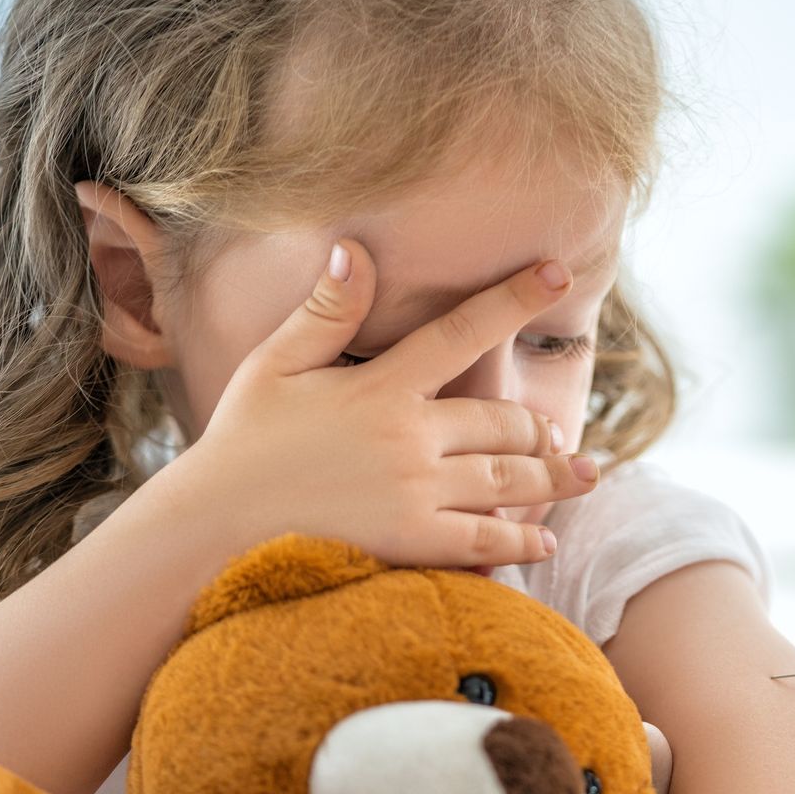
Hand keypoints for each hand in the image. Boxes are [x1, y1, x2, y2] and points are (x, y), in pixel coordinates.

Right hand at [180, 241, 596, 567]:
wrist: (211, 529)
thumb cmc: (239, 444)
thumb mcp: (273, 366)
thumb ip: (324, 311)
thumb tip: (357, 248)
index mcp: (381, 387)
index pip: (462, 332)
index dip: (514, 299)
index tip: (558, 272)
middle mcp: (409, 438)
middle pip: (502, 422)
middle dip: (538, 426)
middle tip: (560, 435)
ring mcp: (416, 494)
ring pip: (507, 480)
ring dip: (553, 477)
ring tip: (583, 474)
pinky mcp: (413, 544)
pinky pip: (486, 542)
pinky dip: (521, 542)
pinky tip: (544, 543)